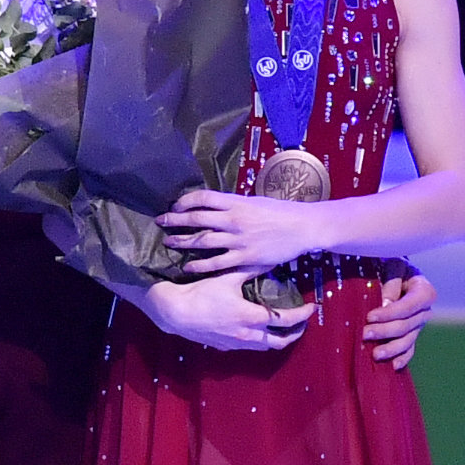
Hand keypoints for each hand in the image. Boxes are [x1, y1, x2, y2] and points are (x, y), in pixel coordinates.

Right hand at [142, 272, 313, 353]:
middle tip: (301, 324)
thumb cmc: (200, 292)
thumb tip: (268, 258)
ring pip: (264, 347)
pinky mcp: (223, 346)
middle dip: (294, 334)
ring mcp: (235, 343)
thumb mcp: (228, 277)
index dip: (302, 315)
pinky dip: (257, 340)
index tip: (311, 308)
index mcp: (252, 317)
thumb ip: (250, 269)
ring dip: (276, 339)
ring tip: (281, 329)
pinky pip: (247, 347)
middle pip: (279, 342)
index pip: (286, 320)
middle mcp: (247, 335)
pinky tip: (254, 330)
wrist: (174, 312)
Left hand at [160, 188, 315, 277]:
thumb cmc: (281, 213)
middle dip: (175, 220)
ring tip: (169, 242)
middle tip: (161, 221)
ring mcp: (238, 240)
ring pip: (202, 241)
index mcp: (236, 202)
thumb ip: (234, 206)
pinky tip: (188, 267)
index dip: (185, 201)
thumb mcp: (255, 202)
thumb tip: (215, 209)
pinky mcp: (245, 258)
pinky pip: (216, 263)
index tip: (175, 206)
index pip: (202, 198)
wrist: (303, 227)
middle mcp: (234, 219)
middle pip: (196, 218)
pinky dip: (199, 265)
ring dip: (182, 242)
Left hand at [364, 268, 436, 370]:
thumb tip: (386, 304)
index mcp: (424, 291)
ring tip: (375, 354)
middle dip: (385, 331)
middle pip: (406, 325)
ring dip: (391, 348)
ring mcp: (419, 325)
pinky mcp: (412, 335)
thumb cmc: (391, 267)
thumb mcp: (392, 266)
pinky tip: (393, 366)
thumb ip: (391, 281)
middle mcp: (425, 310)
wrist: (394, 274)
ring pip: (407, 341)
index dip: (389, 314)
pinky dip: (402, 358)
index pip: (408, 306)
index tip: (369, 316)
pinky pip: (410, 349)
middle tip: (364, 334)